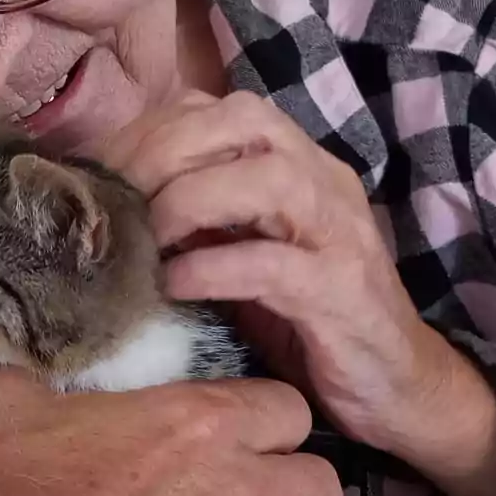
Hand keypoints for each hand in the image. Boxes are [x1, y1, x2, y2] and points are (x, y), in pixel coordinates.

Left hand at [102, 92, 495, 495]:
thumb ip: (196, 218)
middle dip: (164, 152)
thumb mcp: (241, 253)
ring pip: (265, 178)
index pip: (219, 109)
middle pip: (242, 121)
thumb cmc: (305, 319)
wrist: (394, 386)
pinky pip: (273, 263)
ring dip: (189, 201)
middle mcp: (322, 180)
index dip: (152, 130)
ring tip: (145, 240)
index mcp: (295, 162)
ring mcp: (339, 232)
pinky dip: (214, 268)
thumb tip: (109, 202)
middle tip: (113, 202)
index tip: (101, 174)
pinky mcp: (343, 292)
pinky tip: (173, 287)